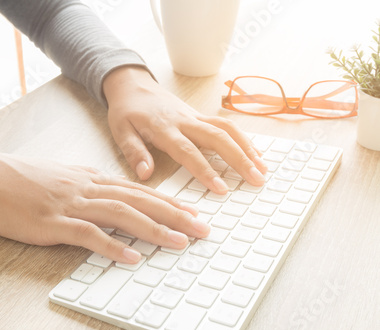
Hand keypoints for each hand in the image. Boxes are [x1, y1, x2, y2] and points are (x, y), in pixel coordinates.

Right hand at [0, 150, 209, 262]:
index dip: (167, 201)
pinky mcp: (52, 222)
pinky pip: (88, 235)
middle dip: (175, 214)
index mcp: (88, 178)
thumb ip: (84, 184)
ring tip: (181, 241)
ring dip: (154, 229)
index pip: (137, 190)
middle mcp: (86, 188)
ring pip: (122, 215)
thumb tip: (107, 194)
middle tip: (202, 228)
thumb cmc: (17, 178)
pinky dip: (113, 246)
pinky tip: (132, 257)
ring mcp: (70, 204)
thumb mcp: (58, 176)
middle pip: (139, 200)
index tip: (191, 212)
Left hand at [103, 66, 267, 193]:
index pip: (188, 151)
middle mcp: (184, 120)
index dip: (205, 170)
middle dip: (239, 159)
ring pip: (227, 129)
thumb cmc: (127, 111)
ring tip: (263, 169)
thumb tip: (146, 174)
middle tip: (256, 180)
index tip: (221, 188)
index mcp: (164, 128)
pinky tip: (255, 153)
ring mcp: (195, 116)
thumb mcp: (121, 131)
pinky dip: (243, 139)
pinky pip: (226, 125)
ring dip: (247, 148)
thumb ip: (134, 152)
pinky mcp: (200, 115)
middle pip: (217, 138)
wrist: (133, 85)